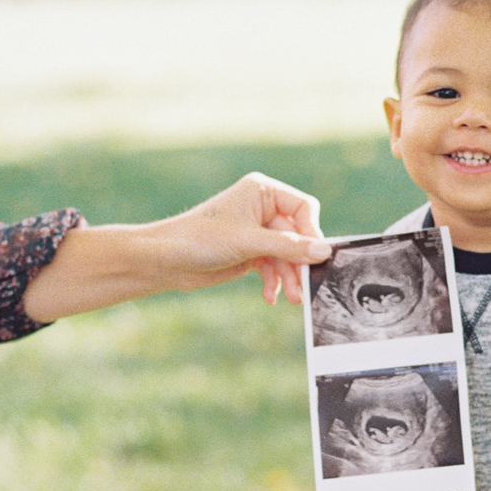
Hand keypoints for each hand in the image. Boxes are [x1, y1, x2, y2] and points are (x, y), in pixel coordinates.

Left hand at [161, 174, 331, 306]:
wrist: (165, 260)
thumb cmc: (200, 239)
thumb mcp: (249, 242)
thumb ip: (289, 246)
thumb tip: (325, 251)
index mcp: (262, 191)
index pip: (304, 207)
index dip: (311, 231)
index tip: (314, 256)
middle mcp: (262, 208)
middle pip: (297, 235)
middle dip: (299, 262)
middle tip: (306, 286)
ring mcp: (256, 231)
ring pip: (287, 254)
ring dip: (289, 277)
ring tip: (292, 298)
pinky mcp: (250, 252)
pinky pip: (273, 266)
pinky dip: (274, 281)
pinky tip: (269, 297)